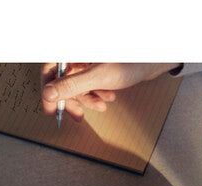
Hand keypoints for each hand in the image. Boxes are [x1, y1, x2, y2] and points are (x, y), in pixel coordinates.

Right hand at [40, 63, 180, 120]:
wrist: (151, 64)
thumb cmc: (129, 63)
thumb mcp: (98, 77)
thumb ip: (72, 86)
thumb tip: (50, 95)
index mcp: (73, 52)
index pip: (50, 70)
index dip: (49, 92)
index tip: (52, 110)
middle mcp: (78, 56)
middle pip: (63, 81)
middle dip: (74, 100)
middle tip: (77, 116)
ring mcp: (87, 63)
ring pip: (78, 86)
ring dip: (89, 99)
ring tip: (102, 104)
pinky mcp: (97, 71)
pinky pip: (90, 86)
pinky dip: (98, 95)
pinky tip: (109, 96)